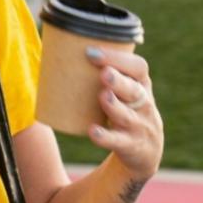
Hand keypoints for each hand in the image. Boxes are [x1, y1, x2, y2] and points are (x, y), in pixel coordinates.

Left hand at [85, 47, 162, 179]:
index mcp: (141, 85)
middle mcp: (144, 104)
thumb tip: (57, 53)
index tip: (92, 52)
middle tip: (104, 73)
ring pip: (127, 116)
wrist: (146, 150)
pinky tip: (93, 131)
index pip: (138, 67)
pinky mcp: (131, 146)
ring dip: (114, 106)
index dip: (118, 59)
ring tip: (103, 96)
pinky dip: (106, 137)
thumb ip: (106, 77)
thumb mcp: (125, 93)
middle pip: (134, 90)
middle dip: (119, 81)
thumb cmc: (126, 110)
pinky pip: (119, 141)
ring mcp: (139, 126)